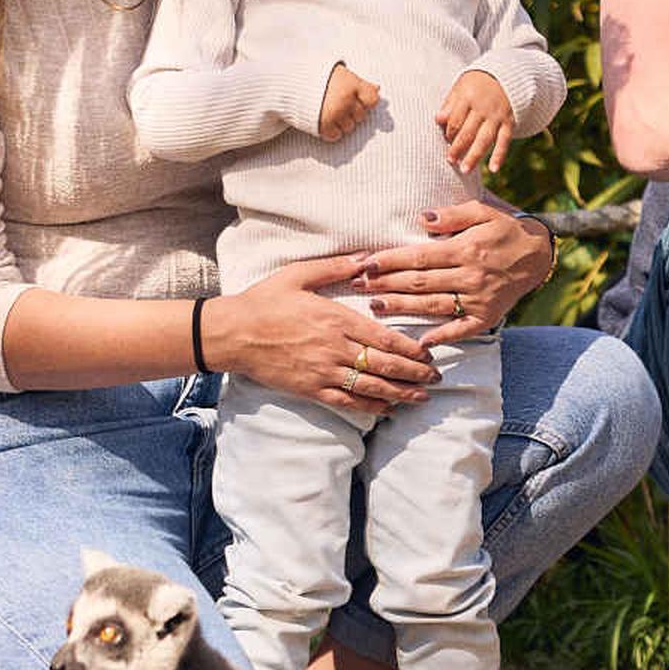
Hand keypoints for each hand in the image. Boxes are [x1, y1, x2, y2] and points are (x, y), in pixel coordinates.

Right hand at [206, 253, 434, 410]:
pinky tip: (387, 409)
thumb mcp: (298, 274)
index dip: (410, 349)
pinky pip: (347, 402)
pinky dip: (371, 407)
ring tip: (421, 398)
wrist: (232, 333)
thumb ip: (335, 267)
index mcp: (336, 319)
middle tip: (436, 379)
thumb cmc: (264, 301)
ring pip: (371, 387)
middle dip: (414, 374)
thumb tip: (367, 259)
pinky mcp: (311, 389)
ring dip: (400, 394)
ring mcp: (323, 372)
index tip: (428, 353)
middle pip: (384, 365)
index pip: (383, 338)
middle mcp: (334, 348)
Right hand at [316, 61, 379, 138]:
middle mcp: (346, 100)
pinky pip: (335, 136)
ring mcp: (335, 114)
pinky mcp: (323, 125)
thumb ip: (359, 82)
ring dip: (342, 123)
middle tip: (339, 105)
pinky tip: (325, 121)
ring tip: (331, 112)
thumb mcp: (340, 73)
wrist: (289, 80)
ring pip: (350, 128)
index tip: (358, 100)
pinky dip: (331, 132)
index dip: (366, 101)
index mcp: (351, 84)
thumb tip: (378, 89)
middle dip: (352, 112)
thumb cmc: (316, 75)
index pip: (372, 100)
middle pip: (361, 116)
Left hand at [353, 200, 552, 342]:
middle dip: (386, 283)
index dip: (391, 260)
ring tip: (375, 306)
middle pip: (420, 281)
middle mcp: (470, 275)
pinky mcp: (487, 316)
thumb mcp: (482, 211)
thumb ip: (453, 215)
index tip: (366, 263)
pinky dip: (443, 336)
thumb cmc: (505, 229)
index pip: (419, 256)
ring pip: (434, 305)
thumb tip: (424, 219)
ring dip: (403, 307)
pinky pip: (462, 329)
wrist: (539, 254)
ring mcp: (479, 298)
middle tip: (358, 285)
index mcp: (465, 248)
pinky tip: (422, 342)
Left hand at [437, 69, 514, 173]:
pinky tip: (493, 169)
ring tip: (464, 170)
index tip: (446, 140)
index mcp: (468, 97)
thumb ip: (450, 104)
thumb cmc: (477, 84)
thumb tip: (438, 120)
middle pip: (468, 132)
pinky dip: (499, 156)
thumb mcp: (461, 87)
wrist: (507, 76)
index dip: (449, 132)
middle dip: (458, 148)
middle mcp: (483, 108)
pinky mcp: (508, 123)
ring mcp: (497, 116)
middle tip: (450, 161)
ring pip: (484, 139)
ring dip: (474, 156)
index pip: (456, 119)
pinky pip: (504, 141)